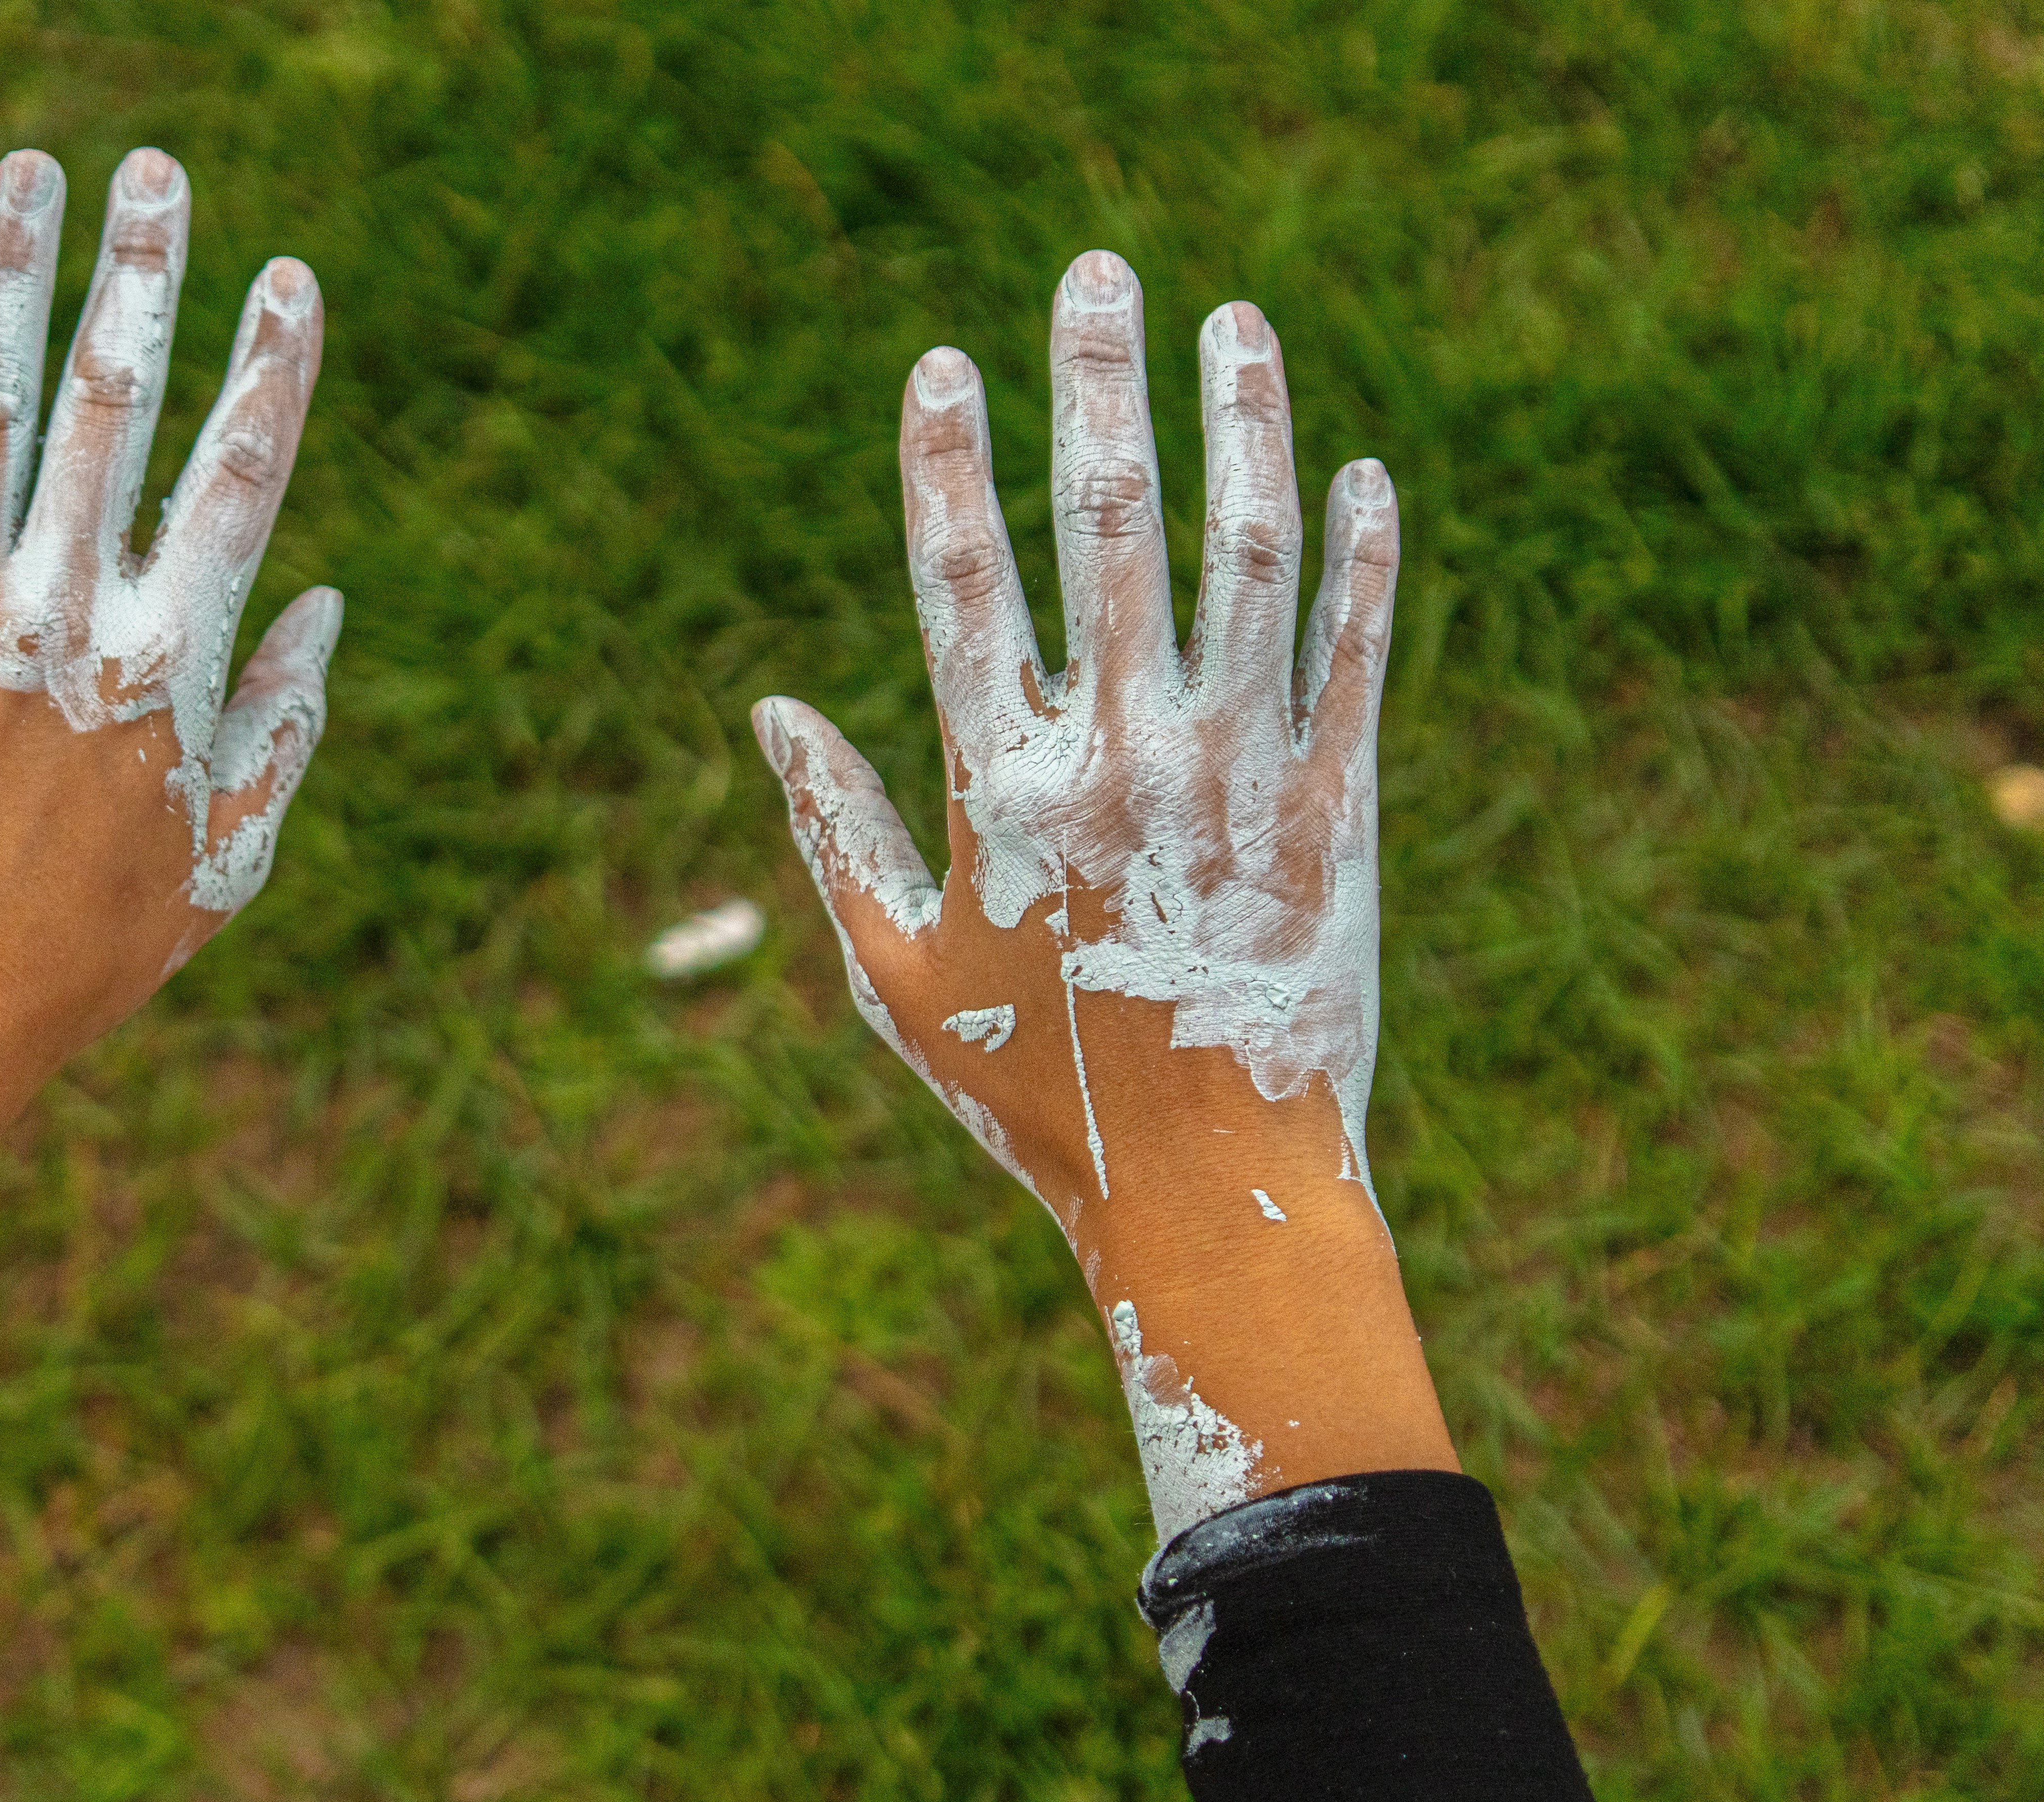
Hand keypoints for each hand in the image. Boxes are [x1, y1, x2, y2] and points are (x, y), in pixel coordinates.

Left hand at [0, 147, 337, 1308]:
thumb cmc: (89, 956)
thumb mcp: (226, 861)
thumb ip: (282, 730)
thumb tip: (321, 608)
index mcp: (164, 658)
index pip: (237, 475)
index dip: (271, 368)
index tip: (290, 277)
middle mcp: (60, 606)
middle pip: (113, 401)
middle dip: (144, 272)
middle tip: (159, 166)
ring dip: (6, 276)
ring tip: (28, 170)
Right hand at [755, 251, 1454, 1539]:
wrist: (1216, 1199)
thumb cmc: (1035, 1103)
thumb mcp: (897, 979)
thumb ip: (832, 834)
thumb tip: (770, 705)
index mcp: (1000, 792)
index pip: (961, 580)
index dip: (949, 460)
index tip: (948, 362)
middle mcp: (1120, 758)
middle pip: (1105, 525)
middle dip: (1098, 382)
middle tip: (1100, 272)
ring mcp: (1239, 777)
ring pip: (1246, 556)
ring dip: (1244, 425)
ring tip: (1238, 325)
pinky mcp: (1336, 813)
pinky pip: (1356, 654)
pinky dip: (1363, 557)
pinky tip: (1357, 473)